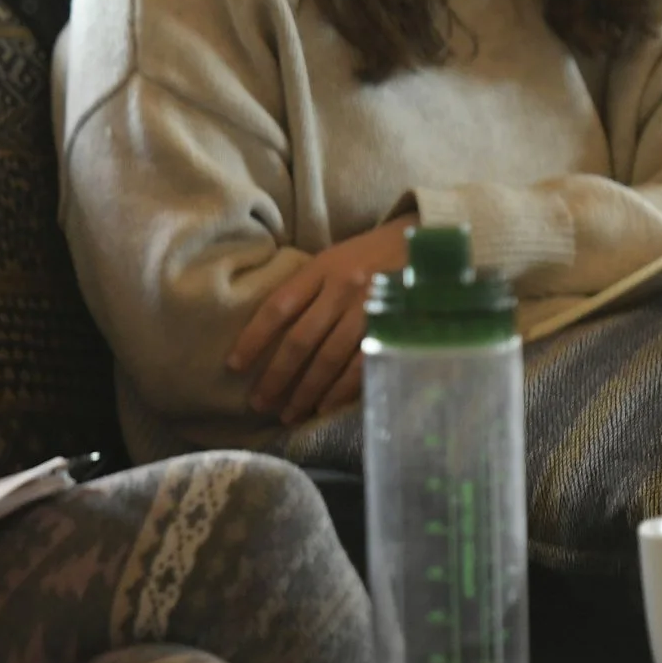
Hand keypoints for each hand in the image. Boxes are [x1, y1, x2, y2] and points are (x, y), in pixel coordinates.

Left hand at [227, 217, 412, 423]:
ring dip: (305, 391)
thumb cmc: (370, 257)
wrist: (427, 248)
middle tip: (258, 403)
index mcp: (322, 268)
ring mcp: (369, 310)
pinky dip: (339, 391)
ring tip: (287, 414)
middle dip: (276, 375)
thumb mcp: (333, 260)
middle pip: (301, 339)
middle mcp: (343, 288)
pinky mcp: (393, 330)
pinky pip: (360, 367)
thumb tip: (270, 331)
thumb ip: (306, 289)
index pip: (278, 306)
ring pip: (328, 359)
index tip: (234, 365)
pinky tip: (323, 408)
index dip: (253, 338)